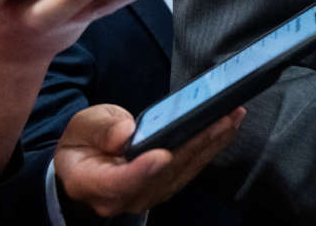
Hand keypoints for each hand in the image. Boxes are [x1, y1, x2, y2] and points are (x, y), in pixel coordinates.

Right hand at [54, 103, 244, 216]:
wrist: (87, 161)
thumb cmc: (84, 142)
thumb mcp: (82, 126)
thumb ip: (101, 129)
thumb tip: (125, 133)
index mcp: (91, 184)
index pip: (118, 183)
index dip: (141, 171)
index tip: (162, 154)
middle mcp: (122, 197)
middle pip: (163, 174)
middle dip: (196, 144)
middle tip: (222, 118)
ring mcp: (147, 194)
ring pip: (183, 171)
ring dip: (211, 143)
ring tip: (232, 117)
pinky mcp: (165, 186)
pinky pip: (190, 168)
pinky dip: (210, 147)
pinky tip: (227, 127)